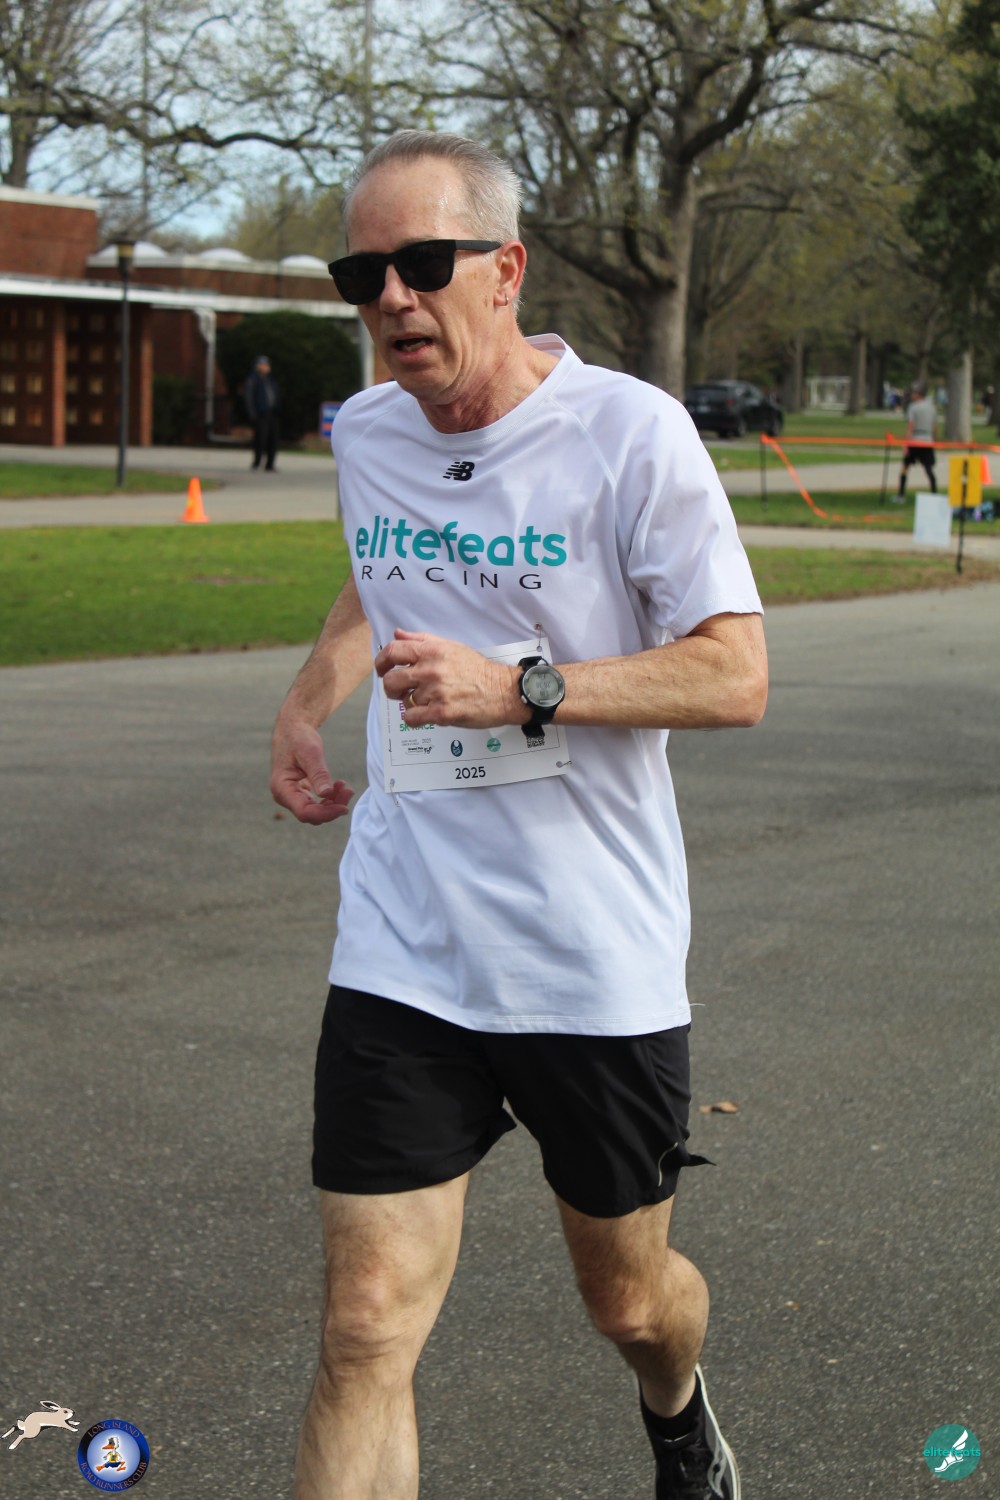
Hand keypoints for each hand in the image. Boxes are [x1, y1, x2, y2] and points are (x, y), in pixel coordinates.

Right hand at [270, 717, 353, 824]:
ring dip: (333, 803)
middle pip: (311, 815)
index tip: (344, 807)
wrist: (292, 729)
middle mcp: (284, 796)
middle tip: (349, 790)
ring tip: (345, 787)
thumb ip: (318, 774)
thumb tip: (326, 794)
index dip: (325, 814)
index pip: (304, 812)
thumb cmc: (298, 737)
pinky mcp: (300, 793)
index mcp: (281, 788)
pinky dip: (330, 799)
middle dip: (332, 807)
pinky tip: (338, 786)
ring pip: (315, 811)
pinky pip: (316, 804)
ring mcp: (291, 796)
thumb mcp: (310, 752)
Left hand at [376, 629, 520, 728]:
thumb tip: (397, 634)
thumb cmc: (478, 670)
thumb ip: (422, 640)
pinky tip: (425, 714)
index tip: (382, 670)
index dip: (381, 662)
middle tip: (400, 691)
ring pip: (404, 701)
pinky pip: (411, 718)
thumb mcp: (451, 646)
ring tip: (426, 702)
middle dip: (391, 688)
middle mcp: (431, 669)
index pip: (393, 651)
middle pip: (391, 679)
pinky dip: (414, 718)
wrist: (502, 691)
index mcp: (432, 651)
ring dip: (411, 703)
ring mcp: (435, 691)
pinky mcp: (441, 712)